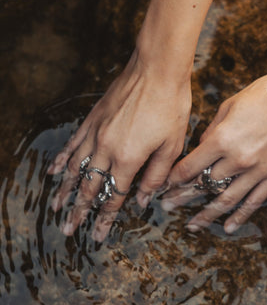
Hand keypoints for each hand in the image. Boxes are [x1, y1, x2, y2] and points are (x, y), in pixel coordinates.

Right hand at [48, 50, 190, 240]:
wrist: (157, 69)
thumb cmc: (171, 106)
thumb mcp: (172, 145)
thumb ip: (156, 175)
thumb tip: (143, 199)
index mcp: (128, 158)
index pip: (114, 195)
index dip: (105, 217)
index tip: (97, 235)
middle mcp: (106, 148)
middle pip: (89, 186)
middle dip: (79, 210)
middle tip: (68, 228)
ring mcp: (96, 132)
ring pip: (75, 167)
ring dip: (65, 190)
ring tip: (55, 206)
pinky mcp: (93, 119)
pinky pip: (73, 143)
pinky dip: (63, 159)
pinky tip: (56, 170)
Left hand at [162, 73, 266, 233]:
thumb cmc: (261, 97)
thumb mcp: (228, 107)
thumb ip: (211, 132)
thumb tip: (200, 149)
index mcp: (222, 140)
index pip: (190, 167)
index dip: (174, 179)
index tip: (164, 186)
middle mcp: (237, 160)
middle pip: (204, 185)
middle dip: (183, 197)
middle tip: (168, 206)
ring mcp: (257, 172)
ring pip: (226, 200)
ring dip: (206, 214)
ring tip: (191, 225)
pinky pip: (254, 202)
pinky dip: (240, 217)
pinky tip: (228, 227)